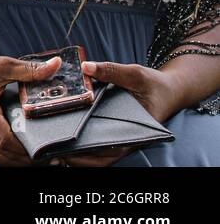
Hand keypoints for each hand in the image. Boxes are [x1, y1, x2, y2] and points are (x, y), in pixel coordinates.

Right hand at [0, 54, 61, 165]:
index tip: (47, 152)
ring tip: (39, 157)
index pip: (5, 139)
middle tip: (52, 159)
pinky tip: (18, 150)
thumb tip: (56, 65)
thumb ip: (28, 70)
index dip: (27, 150)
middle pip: (4, 154)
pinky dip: (4, 155)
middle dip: (29, 160)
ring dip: (17, 160)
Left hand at [58, 60, 180, 167]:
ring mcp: (120, 134)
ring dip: (78, 149)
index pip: (110, 150)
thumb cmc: (155, 84)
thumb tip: (85, 67)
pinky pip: (97, 139)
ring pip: (97, 150)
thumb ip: (111, 71)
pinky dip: (82, 138)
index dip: (89, 155)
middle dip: (77, 154)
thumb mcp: (135, 74)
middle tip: (53, 148)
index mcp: (135, 132)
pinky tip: (63, 129)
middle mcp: (126, 138)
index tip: (67, 152)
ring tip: (53, 144)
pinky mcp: (113, 128)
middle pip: (100, 155)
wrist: (169, 89)